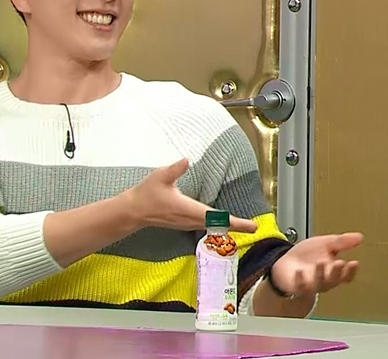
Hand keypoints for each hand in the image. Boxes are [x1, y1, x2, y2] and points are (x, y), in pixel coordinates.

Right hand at [122, 158, 257, 232]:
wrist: (133, 211)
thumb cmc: (146, 194)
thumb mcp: (160, 176)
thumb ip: (175, 169)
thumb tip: (187, 160)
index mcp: (188, 209)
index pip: (216, 217)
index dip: (234, 222)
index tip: (250, 225)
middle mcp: (190, 220)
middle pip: (218, 225)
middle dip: (236, 226)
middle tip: (254, 227)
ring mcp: (188, 223)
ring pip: (212, 227)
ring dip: (227, 226)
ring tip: (244, 225)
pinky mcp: (185, 223)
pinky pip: (205, 226)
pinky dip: (217, 224)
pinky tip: (223, 221)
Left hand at [269, 232, 362, 295]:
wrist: (286, 262)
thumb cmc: (308, 255)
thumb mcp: (326, 244)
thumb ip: (342, 242)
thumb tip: (360, 237)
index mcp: (334, 271)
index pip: (346, 275)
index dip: (351, 271)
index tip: (354, 263)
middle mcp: (325, 281)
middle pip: (334, 280)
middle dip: (337, 272)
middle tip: (340, 263)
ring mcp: (311, 284)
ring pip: (319, 284)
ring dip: (321, 274)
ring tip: (321, 263)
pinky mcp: (297, 286)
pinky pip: (300, 286)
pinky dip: (300, 280)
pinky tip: (300, 271)